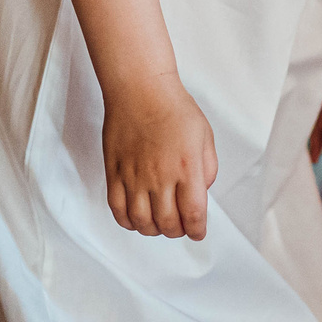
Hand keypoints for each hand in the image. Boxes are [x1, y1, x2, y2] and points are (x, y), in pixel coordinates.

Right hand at [104, 73, 217, 239]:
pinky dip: (128, 222)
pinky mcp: (114, 173)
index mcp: (186, 168)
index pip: (193, 215)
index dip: (197, 230)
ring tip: (159, 222)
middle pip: (167, 224)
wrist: (140, 89)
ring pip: (141, 222)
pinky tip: (136, 217)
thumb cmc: (174, 108)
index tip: (198, 232)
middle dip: (177, 232)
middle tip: (180, 226)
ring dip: (153, 230)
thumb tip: (200, 194)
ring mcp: (134, 177)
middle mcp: (160, 177)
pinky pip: (117, 209)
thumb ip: (207, 169)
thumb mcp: (205, 137)